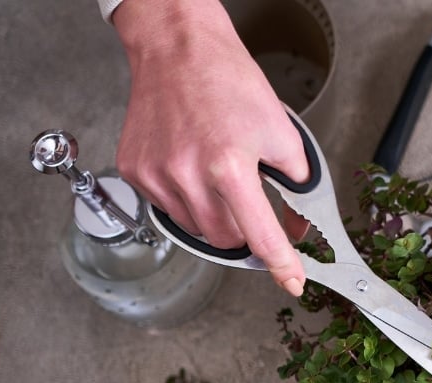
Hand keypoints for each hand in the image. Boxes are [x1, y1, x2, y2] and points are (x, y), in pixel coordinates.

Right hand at [112, 0, 309, 294]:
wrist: (180, 51)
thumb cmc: (231, 84)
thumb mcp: (282, 133)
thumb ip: (296, 185)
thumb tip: (296, 225)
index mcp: (229, 167)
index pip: (261, 236)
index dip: (282, 265)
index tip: (293, 282)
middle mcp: (188, 176)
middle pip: (226, 240)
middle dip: (245, 231)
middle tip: (251, 203)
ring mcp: (156, 175)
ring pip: (196, 228)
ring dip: (215, 216)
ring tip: (218, 174)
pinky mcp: (135, 170)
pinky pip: (168, 207)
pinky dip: (187, 199)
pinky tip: (192, 167)